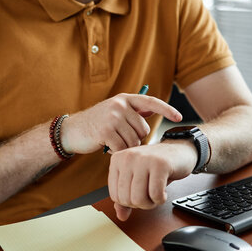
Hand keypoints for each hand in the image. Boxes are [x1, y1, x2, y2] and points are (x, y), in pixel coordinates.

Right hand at [61, 94, 181, 153]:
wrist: (72, 131)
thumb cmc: (97, 124)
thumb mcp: (115, 112)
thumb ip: (134, 111)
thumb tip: (155, 110)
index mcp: (125, 99)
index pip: (151, 102)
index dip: (167, 110)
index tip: (179, 117)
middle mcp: (120, 105)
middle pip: (143, 129)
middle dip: (136, 138)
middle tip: (121, 138)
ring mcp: (112, 117)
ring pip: (134, 141)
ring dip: (126, 146)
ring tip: (113, 141)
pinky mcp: (106, 131)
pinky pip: (123, 148)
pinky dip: (117, 151)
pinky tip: (108, 146)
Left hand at [108, 140, 197, 220]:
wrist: (179, 150)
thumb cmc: (157, 165)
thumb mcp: (137, 179)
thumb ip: (126, 197)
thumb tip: (120, 215)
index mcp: (117, 160)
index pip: (115, 196)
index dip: (129, 203)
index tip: (140, 194)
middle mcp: (127, 157)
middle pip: (127, 199)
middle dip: (141, 204)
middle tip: (150, 195)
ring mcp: (143, 159)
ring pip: (139, 199)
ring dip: (151, 202)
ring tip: (156, 193)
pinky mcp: (160, 164)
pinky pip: (155, 194)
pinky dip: (161, 199)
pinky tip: (163, 191)